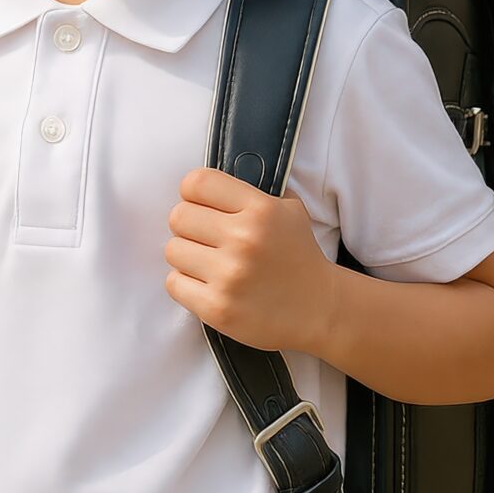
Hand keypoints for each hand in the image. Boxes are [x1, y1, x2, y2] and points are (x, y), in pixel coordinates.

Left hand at [164, 165, 334, 352]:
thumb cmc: (298, 257)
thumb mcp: (288, 210)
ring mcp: (230, 275)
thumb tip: (209, 184)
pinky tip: (208, 285)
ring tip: (209, 264)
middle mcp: (244, 239)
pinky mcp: (218, 308)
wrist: (321, 309)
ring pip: (173, 250)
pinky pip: (174, 283)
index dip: (193, 193)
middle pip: (178, 216)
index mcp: (260, 210)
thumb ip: (250, 193)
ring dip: (186, 257)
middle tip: (206, 239)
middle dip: (189, 227)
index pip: (197, 183)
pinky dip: (186, 284)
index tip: (201, 205)